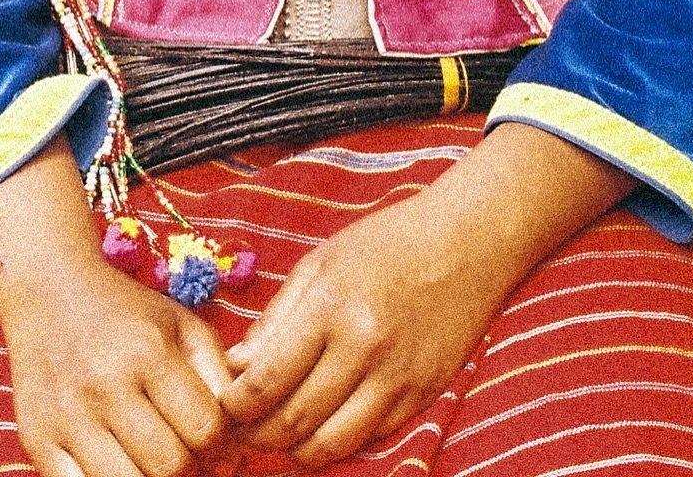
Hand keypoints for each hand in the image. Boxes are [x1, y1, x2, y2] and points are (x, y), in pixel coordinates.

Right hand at [2, 255, 234, 476]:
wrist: (48, 291)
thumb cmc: (127, 314)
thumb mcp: (182, 326)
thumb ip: (219, 377)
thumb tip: (235, 449)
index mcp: (149, 351)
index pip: (206, 430)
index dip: (223, 449)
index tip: (218, 447)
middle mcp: (106, 384)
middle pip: (170, 467)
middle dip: (191, 471)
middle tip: (189, 458)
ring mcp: (68, 416)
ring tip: (156, 463)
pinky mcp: (37, 439)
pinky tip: (123, 469)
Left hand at [221, 124, 628, 468]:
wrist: (467, 242)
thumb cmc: (388, 242)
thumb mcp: (321, 262)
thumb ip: (277, 317)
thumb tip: (238, 367)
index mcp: (331, 307)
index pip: (268, 380)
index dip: (237, 404)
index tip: (225, 405)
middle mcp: (364, 348)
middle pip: (295, 421)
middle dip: (259, 434)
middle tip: (244, 429)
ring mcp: (397, 377)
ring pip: (333, 444)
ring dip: (297, 451)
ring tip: (280, 435)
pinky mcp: (423, 395)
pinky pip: (371, 439)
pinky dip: (340, 442)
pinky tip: (324, 425)